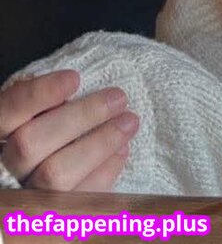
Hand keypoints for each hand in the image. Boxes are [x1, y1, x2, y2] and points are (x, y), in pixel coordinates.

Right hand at [0, 70, 138, 190]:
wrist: (46, 185)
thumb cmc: (49, 139)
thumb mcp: (38, 118)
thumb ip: (44, 107)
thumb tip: (71, 87)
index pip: (7, 112)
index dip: (38, 95)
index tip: (75, 78)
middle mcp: (2, 171)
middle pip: (29, 144)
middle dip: (80, 117)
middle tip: (119, 97)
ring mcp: (23, 200)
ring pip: (54, 175)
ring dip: (100, 143)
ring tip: (130, 122)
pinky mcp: (52, 221)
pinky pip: (77, 199)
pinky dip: (104, 172)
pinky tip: (121, 151)